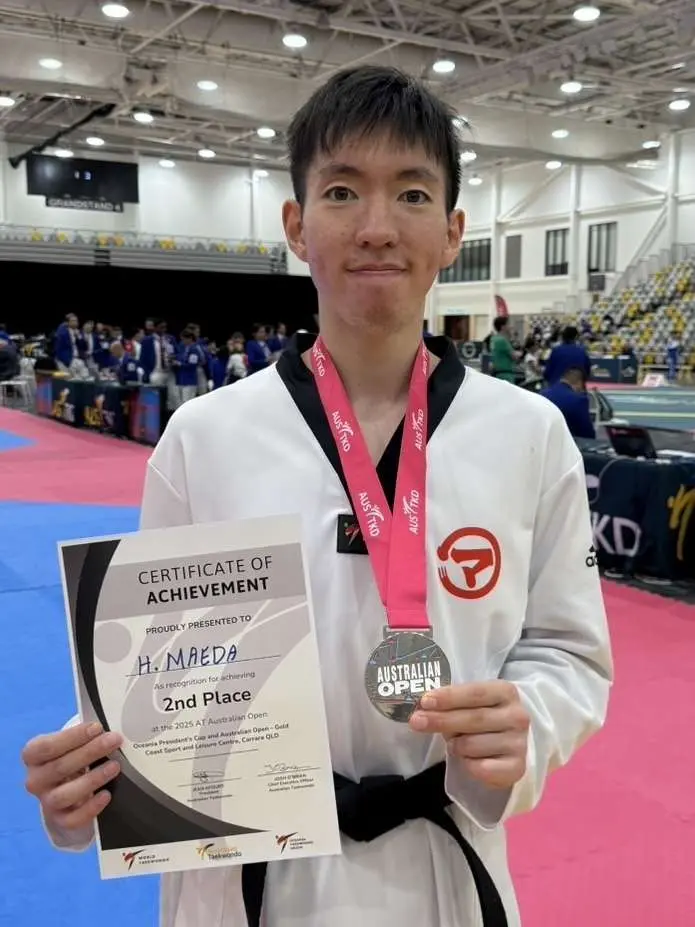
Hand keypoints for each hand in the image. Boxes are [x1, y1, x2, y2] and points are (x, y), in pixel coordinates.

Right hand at [22, 722, 122, 831]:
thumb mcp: (71, 743)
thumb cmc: (70, 755)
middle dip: (90, 752)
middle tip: (114, 741)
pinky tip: (106, 794)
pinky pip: (73, 819)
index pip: (47, 747)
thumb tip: (108, 730)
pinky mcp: (60, 819)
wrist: (65, 784)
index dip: (73, 736)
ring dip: (92, 779)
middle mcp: (36, 780)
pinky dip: (90, 808)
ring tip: (114, 766)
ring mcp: (46, 801)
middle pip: (59, 767)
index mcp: (33, 756)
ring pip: (64, 795)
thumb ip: (84, 736)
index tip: (97, 727)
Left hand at [409, 681, 529, 789]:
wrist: (510, 743)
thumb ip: (452, 702)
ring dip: (455, 745)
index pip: (475, 693)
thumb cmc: (484, 716)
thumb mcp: (472, 703)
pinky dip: (468, 764)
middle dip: (441, 720)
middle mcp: (517, 716)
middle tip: (416, 722)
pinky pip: (480, 768)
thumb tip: (422, 707)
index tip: (425, 701)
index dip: (449, 697)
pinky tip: (470, 759)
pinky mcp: (517, 768)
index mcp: (506, 692)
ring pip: (472, 745)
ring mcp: (519, 743)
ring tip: (456, 743)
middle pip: (473, 718)